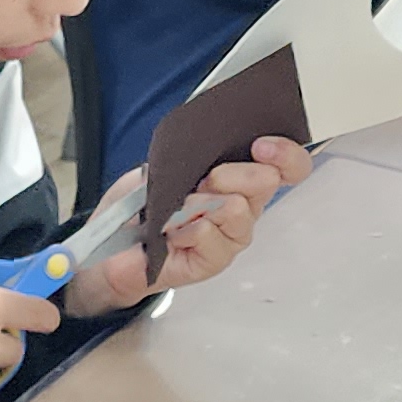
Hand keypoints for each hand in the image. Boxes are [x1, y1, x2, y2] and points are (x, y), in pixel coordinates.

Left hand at [61, 149, 297, 316]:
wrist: (112, 245)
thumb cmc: (142, 206)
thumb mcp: (166, 163)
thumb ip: (196, 152)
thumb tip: (212, 140)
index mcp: (241, 180)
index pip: (288, 167)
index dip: (285, 153)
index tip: (260, 144)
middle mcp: (244, 208)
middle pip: (265, 181)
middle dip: (231, 172)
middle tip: (202, 180)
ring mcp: (232, 237)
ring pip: (237, 208)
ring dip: (200, 202)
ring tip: (177, 210)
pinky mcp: (215, 261)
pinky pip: (210, 234)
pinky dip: (183, 228)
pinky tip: (169, 234)